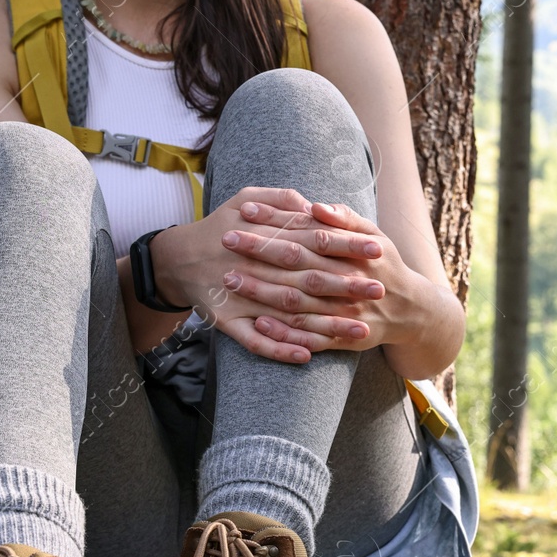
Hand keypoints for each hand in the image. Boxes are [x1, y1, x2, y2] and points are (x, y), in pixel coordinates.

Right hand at [152, 186, 386, 363]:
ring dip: (326, 325)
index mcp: (263, 237)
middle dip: (346, 285)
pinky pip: (256, 341)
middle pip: (309, 278)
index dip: (347, 246)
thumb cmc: (219, 226)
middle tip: (381, 290)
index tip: (379, 250)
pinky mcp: (228, 322)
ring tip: (362, 331)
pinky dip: (280, 349)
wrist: (175, 260)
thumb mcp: (244, 199)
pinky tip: (308, 357)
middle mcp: (256, 268)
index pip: (314, 240)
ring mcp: (242, 299)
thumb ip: (280, 199)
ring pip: (291, 314)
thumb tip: (315, 204)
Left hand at [227, 198, 424, 359]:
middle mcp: (349, 281)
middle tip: (225, 240)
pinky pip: (310, 336)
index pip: (308, 232)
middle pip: (297, 265)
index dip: (276, 221)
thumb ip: (346, 219)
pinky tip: (258, 322)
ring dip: (263, 292)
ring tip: (230, 279)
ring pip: (299, 301)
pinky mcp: (343, 337)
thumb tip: (315, 207)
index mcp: (355, 252)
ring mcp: (345, 311)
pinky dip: (284, 332)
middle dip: (260, 252)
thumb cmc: (385, 265)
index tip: (245, 211)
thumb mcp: (375, 235)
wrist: (412, 311)